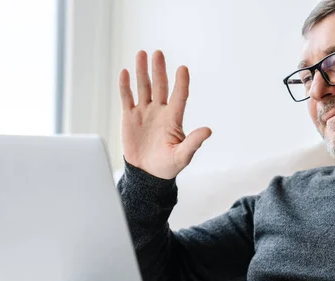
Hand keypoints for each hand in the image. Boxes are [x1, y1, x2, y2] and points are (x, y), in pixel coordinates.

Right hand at [119, 50, 211, 178]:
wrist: (147, 174)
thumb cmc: (167, 166)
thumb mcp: (183, 156)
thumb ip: (193, 142)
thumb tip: (208, 130)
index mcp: (174, 119)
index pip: (179, 96)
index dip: (181, 83)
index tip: (183, 68)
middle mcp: (160, 111)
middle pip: (160, 86)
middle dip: (159, 69)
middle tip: (158, 53)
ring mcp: (144, 112)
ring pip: (144, 87)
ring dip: (142, 71)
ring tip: (142, 54)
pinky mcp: (129, 117)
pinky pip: (127, 97)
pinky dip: (125, 85)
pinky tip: (125, 72)